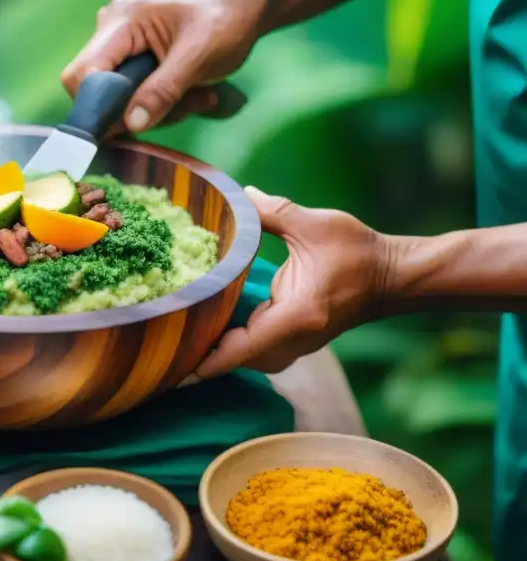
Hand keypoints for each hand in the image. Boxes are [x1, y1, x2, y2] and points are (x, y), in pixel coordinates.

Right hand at [60, 0, 259, 133]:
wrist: (239, 14)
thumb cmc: (224, 26)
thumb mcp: (198, 58)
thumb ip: (163, 90)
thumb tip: (131, 124)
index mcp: (122, 20)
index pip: (83, 72)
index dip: (96, 105)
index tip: (131, 126)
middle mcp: (109, 31)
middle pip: (96, 92)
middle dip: (135, 110)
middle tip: (183, 105)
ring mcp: (116, 48)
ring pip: (114, 102)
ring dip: (155, 110)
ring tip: (196, 96)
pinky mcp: (126, 64)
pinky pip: (129, 100)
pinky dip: (157, 107)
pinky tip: (188, 95)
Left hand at [195, 187, 392, 377]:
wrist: (394, 276)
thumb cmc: (357, 250)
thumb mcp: (312, 224)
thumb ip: (271, 211)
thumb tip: (237, 195)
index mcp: (296, 315)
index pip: (243, 348)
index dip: (208, 359)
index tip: (177, 364)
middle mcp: (295, 338)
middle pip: (240, 358)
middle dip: (205, 354)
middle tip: (166, 340)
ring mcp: (298, 344)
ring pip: (249, 358)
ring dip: (220, 350)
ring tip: (183, 336)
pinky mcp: (298, 340)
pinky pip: (259, 350)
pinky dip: (235, 344)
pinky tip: (212, 327)